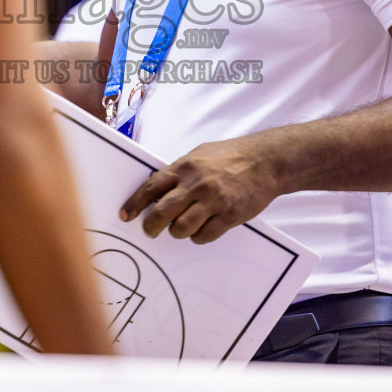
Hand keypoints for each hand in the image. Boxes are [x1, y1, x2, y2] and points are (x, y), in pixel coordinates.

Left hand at [120, 136, 281, 243]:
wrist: (265, 161)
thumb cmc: (231, 156)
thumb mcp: (200, 155)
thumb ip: (180, 171)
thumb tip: (158, 188)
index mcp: (185, 167)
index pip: (151, 187)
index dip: (135, 203)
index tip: (126, 215)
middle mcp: (196, 184)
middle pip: (162, 213)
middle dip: (152, 226)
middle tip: (151, 230)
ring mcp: (213, 201)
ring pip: (181, 229)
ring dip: (178, 232)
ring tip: (183, 227)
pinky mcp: (229, 215)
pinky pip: (204, 236)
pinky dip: (199, 236)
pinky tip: (203, 228)